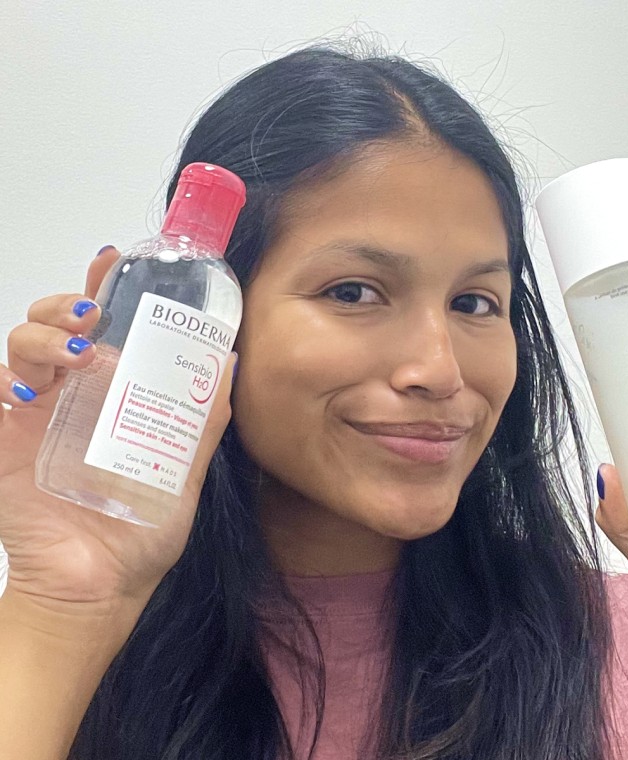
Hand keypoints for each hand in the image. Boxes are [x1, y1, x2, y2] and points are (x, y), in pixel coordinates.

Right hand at [0, 247, 235, 614]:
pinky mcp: (7, 438)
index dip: (106, 289)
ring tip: (76, 349)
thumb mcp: (183, 470)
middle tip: (93, 309)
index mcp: (116, 395)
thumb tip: (229, 366)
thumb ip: (204, 421)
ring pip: (23, 344)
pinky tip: (35, 385)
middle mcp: (76, 395)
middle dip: (69, 302)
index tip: (117, 263)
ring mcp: (38, 414)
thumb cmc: (141, 531)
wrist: (100, 585)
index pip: (107, 329)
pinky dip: (10, 374)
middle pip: (57, 323)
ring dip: (43, 331)